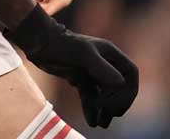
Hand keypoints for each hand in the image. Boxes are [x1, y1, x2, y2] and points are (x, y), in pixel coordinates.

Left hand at [6, 6, 137, 127]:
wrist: (39, 44)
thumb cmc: (62, 44)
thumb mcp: (83, 54)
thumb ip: (102, 67)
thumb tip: (121, 84)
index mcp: (110, 53)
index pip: (130, 74)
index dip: (128, 90)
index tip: (117, 103)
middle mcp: (104, 62)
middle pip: (120, 88)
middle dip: (116, 104)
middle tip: (108, 115)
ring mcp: (92, 72)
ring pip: (104, 95)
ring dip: (105, 111)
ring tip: (101, 125)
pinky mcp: (80, 79)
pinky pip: (90, 96)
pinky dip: (91, 109)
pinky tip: (91, 122)